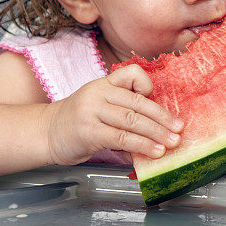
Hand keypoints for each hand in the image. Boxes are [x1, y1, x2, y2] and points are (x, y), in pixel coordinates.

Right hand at [43, 64, 182, 164]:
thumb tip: (157, 132)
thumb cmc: (79, 121)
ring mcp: (92, 111)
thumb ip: (124, 113)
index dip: (148, 85)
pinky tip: (153, 152)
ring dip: (156, 134)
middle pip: (137, 102)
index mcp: (103, 83)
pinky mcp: (88, 132)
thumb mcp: (100, 106)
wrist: (47, 133)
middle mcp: (98, 93)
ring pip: (132, 120)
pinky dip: (141, 145)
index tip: (158, 101)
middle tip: (179, 129)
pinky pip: (121, 138)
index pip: (132, 74)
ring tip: (171, 143)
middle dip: (162, 118)